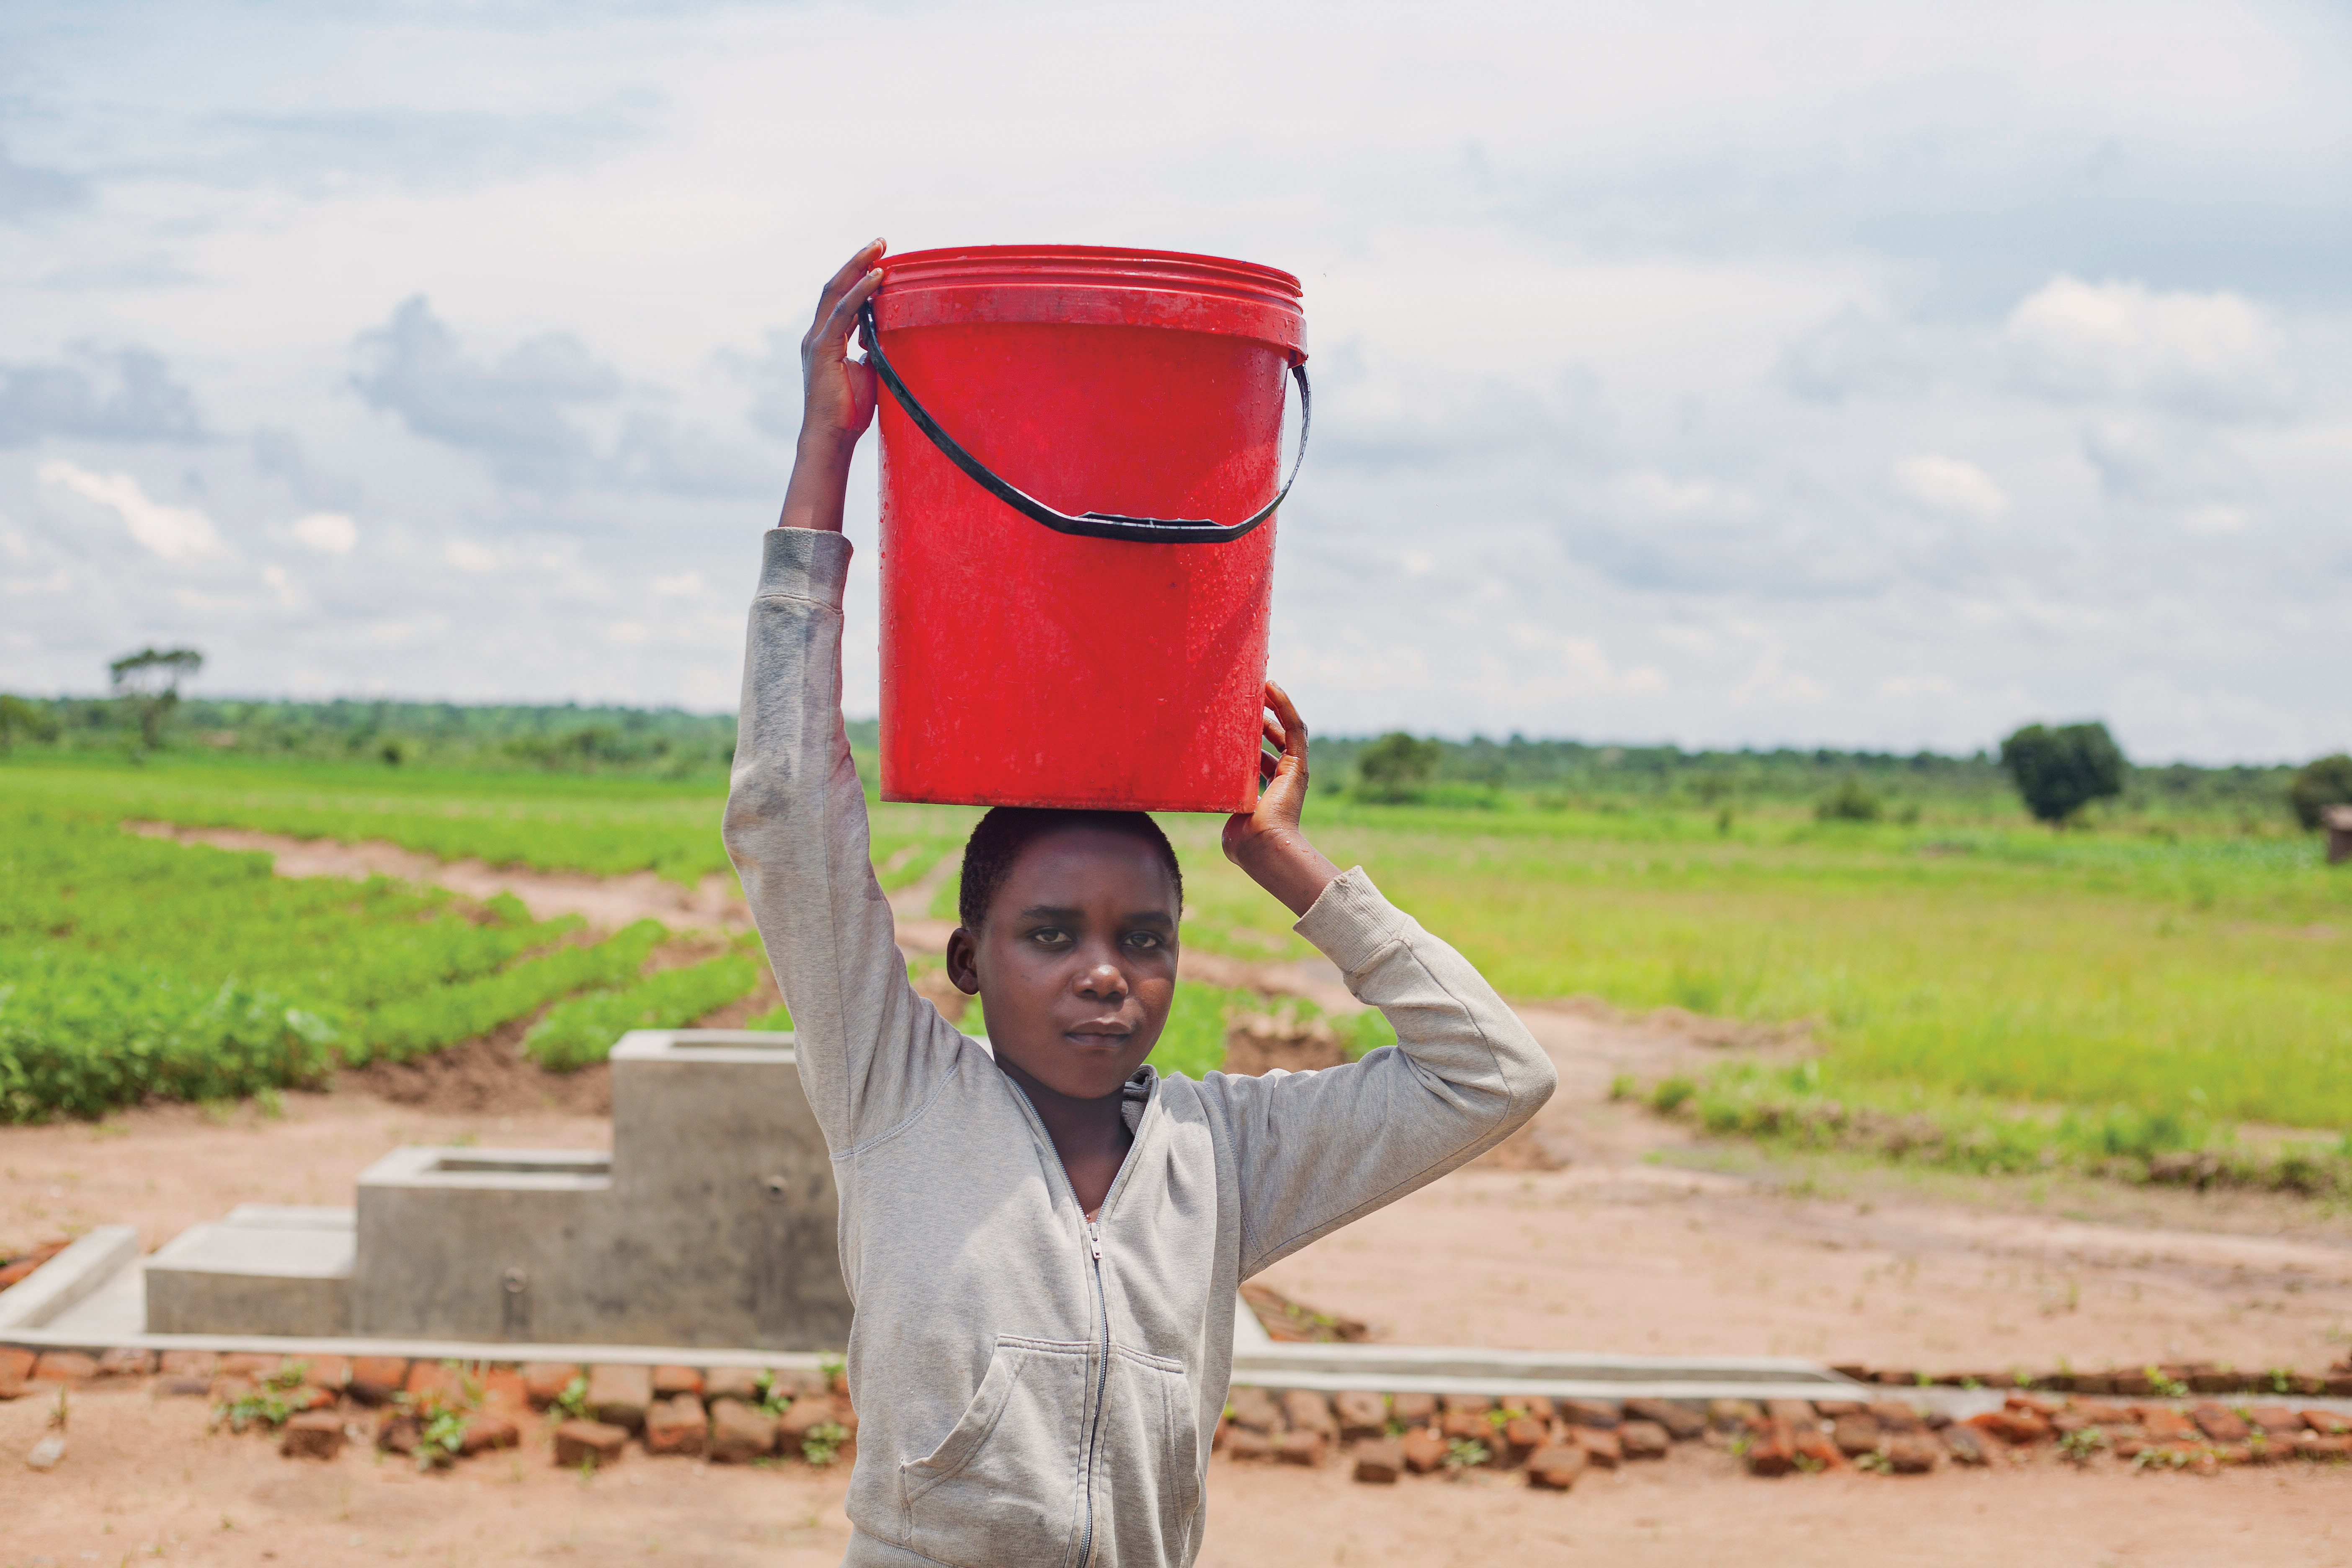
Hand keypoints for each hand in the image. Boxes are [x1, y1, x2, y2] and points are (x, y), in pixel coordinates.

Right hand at [778, 239, 886, 531]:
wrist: (832, 437)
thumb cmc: (851, 411)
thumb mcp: (869, 372)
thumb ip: (874, 349)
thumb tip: (892, 334)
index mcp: (826, 339)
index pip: (841, 299)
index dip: (858, 277)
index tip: (880, 260)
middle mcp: (817, 334)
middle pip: (835, 286)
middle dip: (857, 262)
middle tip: (881, 242)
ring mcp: (817, 340)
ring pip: (836, 292)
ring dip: (859, 267)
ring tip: (880, 248)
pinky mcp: (822, 349)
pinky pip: (843, 312)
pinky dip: (861, 292)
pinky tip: (877, 278)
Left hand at [1222, 680, 1342, 917]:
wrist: (1261, 847)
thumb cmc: (1242, 840)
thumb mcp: (1228, 811)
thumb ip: (1222, 800)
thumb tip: (1201, 796)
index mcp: (1267, 792)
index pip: (1262, 757)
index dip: (1251, 738)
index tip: (1234, 719)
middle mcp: (1283, 779)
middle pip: (1275, 740)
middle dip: (1262, 718)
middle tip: (1244, 698)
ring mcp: (1294, 771)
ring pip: (1286, 729)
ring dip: (1274, 706)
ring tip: (1259, 685)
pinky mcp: (1298, 764)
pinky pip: (1294, 727)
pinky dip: (1285, 705)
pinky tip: (1272, 686)